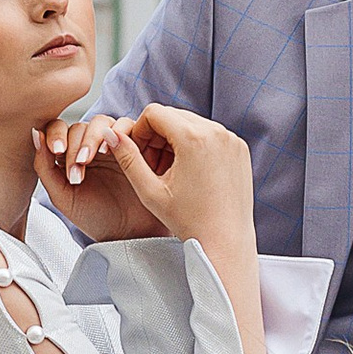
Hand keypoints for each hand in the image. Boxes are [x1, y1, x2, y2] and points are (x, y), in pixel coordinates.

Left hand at [34, 112, 162, 242]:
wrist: (128, 234)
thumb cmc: (95, 217)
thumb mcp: (62, 196)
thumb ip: (44, 167)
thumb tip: (36, 134)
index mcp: (71, 154)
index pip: (59, 130)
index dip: (56, 135)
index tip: (57, 152)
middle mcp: (92, 145)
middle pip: (80, 126)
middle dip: (75, 145)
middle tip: (78, 170)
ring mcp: (115, 143)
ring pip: (102, 122)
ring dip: (94, 137)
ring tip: (95, 157)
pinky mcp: (136, 144)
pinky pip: (128, 125)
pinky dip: (120, 131)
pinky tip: (115, 149)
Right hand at [98, 103, 257, 256]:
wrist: (226, 241)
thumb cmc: (189, 221)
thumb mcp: (150, 191)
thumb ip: (128, 158)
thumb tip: (112, 134)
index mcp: (194, 138)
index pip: (154, 112)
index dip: (140, 130)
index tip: (140, 153)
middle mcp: (216, 132)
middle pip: (173, 115)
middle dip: (158, 135)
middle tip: (153, 165)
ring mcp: (231, 139)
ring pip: (192, 123)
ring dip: (176, 139)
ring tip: (171, 171)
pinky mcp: (240, 148)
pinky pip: (210, 133)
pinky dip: (196, 144)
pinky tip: (190, 172)